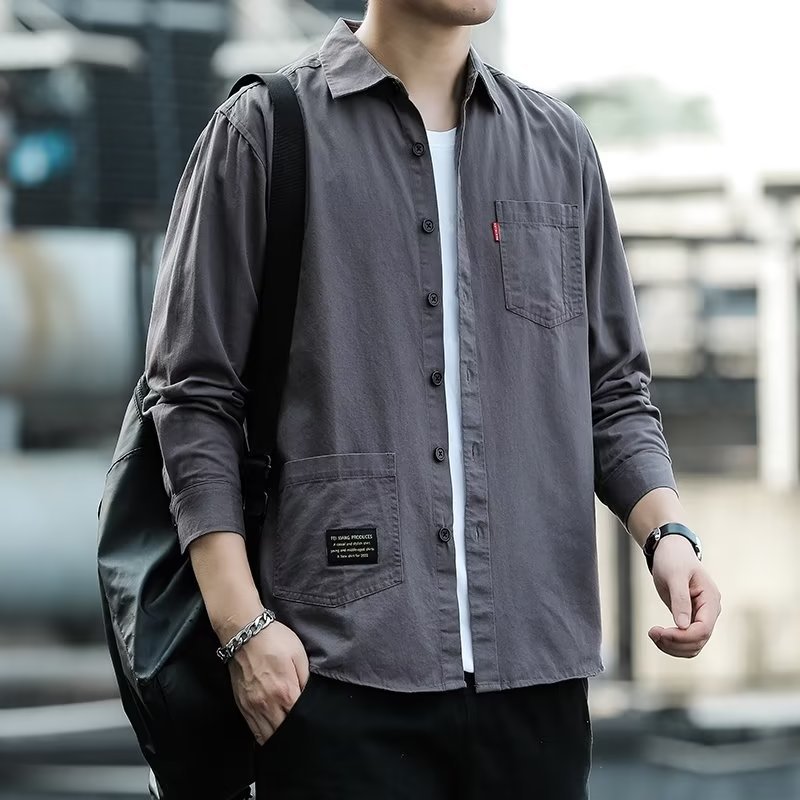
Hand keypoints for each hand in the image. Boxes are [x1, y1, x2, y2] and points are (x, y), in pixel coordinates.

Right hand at [226, 620, 309, 744]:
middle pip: (283, 732)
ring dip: (279, 739)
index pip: (299, 720)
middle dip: (294, 734)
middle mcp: (268, 704)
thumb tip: (311, 699)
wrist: (244, 633)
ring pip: (267, 736)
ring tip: (289, 740)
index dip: (307, 725)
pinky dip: (264, 737)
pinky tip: (272, 736)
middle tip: (303, 736)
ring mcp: (253, 707)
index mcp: (285, 692)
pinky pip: (254, 730)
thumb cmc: (274, 640)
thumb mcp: (299, 654)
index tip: (314, 726)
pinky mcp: (242, 705)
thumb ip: (306, 680)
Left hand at [648, 534, 721, 657]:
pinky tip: (657, 635)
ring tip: (652, 634)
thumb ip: (680, 600)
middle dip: (675, 642)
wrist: (670, 551)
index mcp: (710, 600)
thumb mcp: (674, 576)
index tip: (661, 633)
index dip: (684, 636)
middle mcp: (710, 611)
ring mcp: (701, 616)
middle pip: (698, 641)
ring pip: (693, 645)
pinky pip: (686, 640)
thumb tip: (683, 626)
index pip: (704, 629)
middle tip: (651, 632)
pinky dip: (672, 643)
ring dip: (672, 646)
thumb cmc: (673, 559)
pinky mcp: (690, 619)